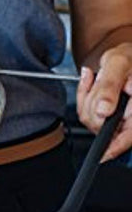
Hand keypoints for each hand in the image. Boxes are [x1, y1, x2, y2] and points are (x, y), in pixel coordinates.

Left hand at [77, 42, 131, 160]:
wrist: (125, 55)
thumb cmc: (128, 58)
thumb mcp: (118, 64)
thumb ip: (109, 87)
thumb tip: (103, 111)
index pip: (128, 135)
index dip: (115, 147)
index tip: (102, 155)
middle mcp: (129, 115)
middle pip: (102, 124)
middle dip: (93, 103)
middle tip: (100, 82)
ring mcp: (119, 115)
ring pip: (92, 119)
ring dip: (88, 98)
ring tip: (99, 80)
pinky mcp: (106, 113)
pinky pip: (86, 112)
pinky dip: (84, 96)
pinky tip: (92, 82)